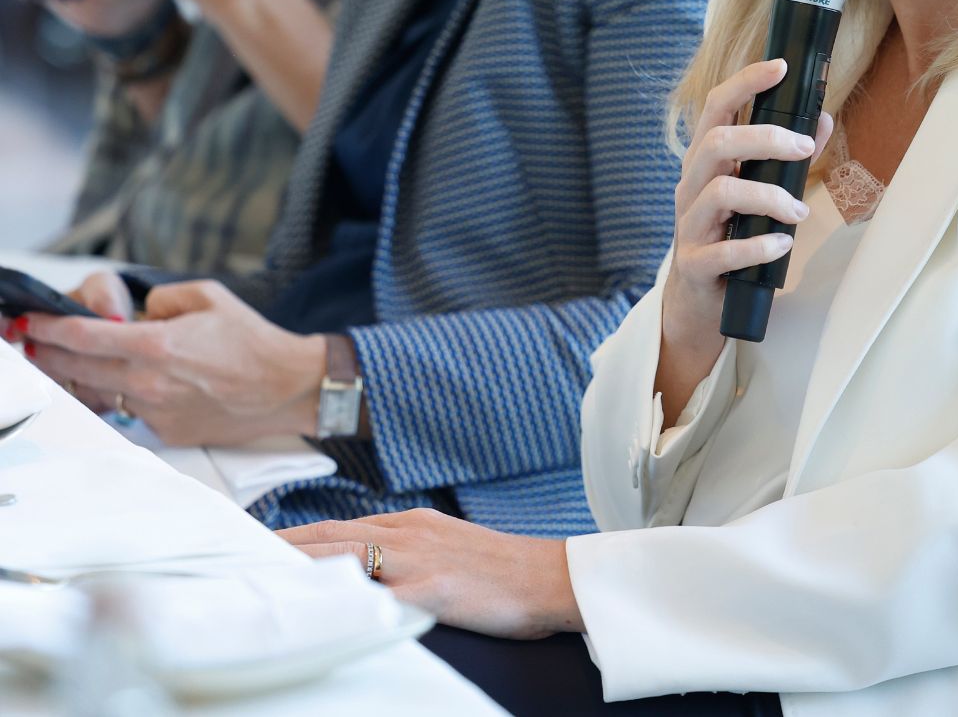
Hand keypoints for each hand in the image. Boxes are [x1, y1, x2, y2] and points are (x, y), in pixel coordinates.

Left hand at [15, 279, 325, 444]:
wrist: (286, 387)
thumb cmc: (254, 341)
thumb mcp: (211, 296)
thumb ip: (164, 298)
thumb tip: (140, 310)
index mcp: (158, 344)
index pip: (85, 336)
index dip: (50, 328)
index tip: (32, 322)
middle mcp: (149, 381)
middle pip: (78, 369)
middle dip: (50, 354)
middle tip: (34, 344)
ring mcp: (154, 410)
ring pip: (98, 392)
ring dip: (79, 377)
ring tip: (69, 363)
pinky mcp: (164, 431)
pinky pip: (130, 410)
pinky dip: (122, 395)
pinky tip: (129, 383)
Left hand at [279, 509, 581, 639]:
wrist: (553, 577)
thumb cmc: (504, 570)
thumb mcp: (448, 545)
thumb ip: (406, 550)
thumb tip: (366, 564)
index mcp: (409, 523)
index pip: (334, 527)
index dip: (289, 537)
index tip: (249, 546)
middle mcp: (406, 534)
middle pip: (326, 538)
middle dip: (275, 548)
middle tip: (226, 559)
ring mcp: (416, 561)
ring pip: (340, 559)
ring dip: (294, 567)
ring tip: (251, 578)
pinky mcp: (429, 591)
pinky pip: (374, 598)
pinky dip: (339, 602)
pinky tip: (312, 613)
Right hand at [657, 58, 831, 416]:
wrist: (700, 300)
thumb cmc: (732, 234)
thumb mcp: (759, 190)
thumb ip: (788, 156)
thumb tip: (823, 119)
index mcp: (706, 161)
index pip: (716, 107)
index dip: (745, 82)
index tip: (780, 67)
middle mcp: (691, 186)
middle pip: (717, 143)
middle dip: (765, 138)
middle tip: (804, 148)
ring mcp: (688, 225)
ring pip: (721, 193)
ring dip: (770, 197)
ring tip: (799, 212)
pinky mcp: (695, 264)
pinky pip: (724, 251)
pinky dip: (758, 246)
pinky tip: (781, 245)